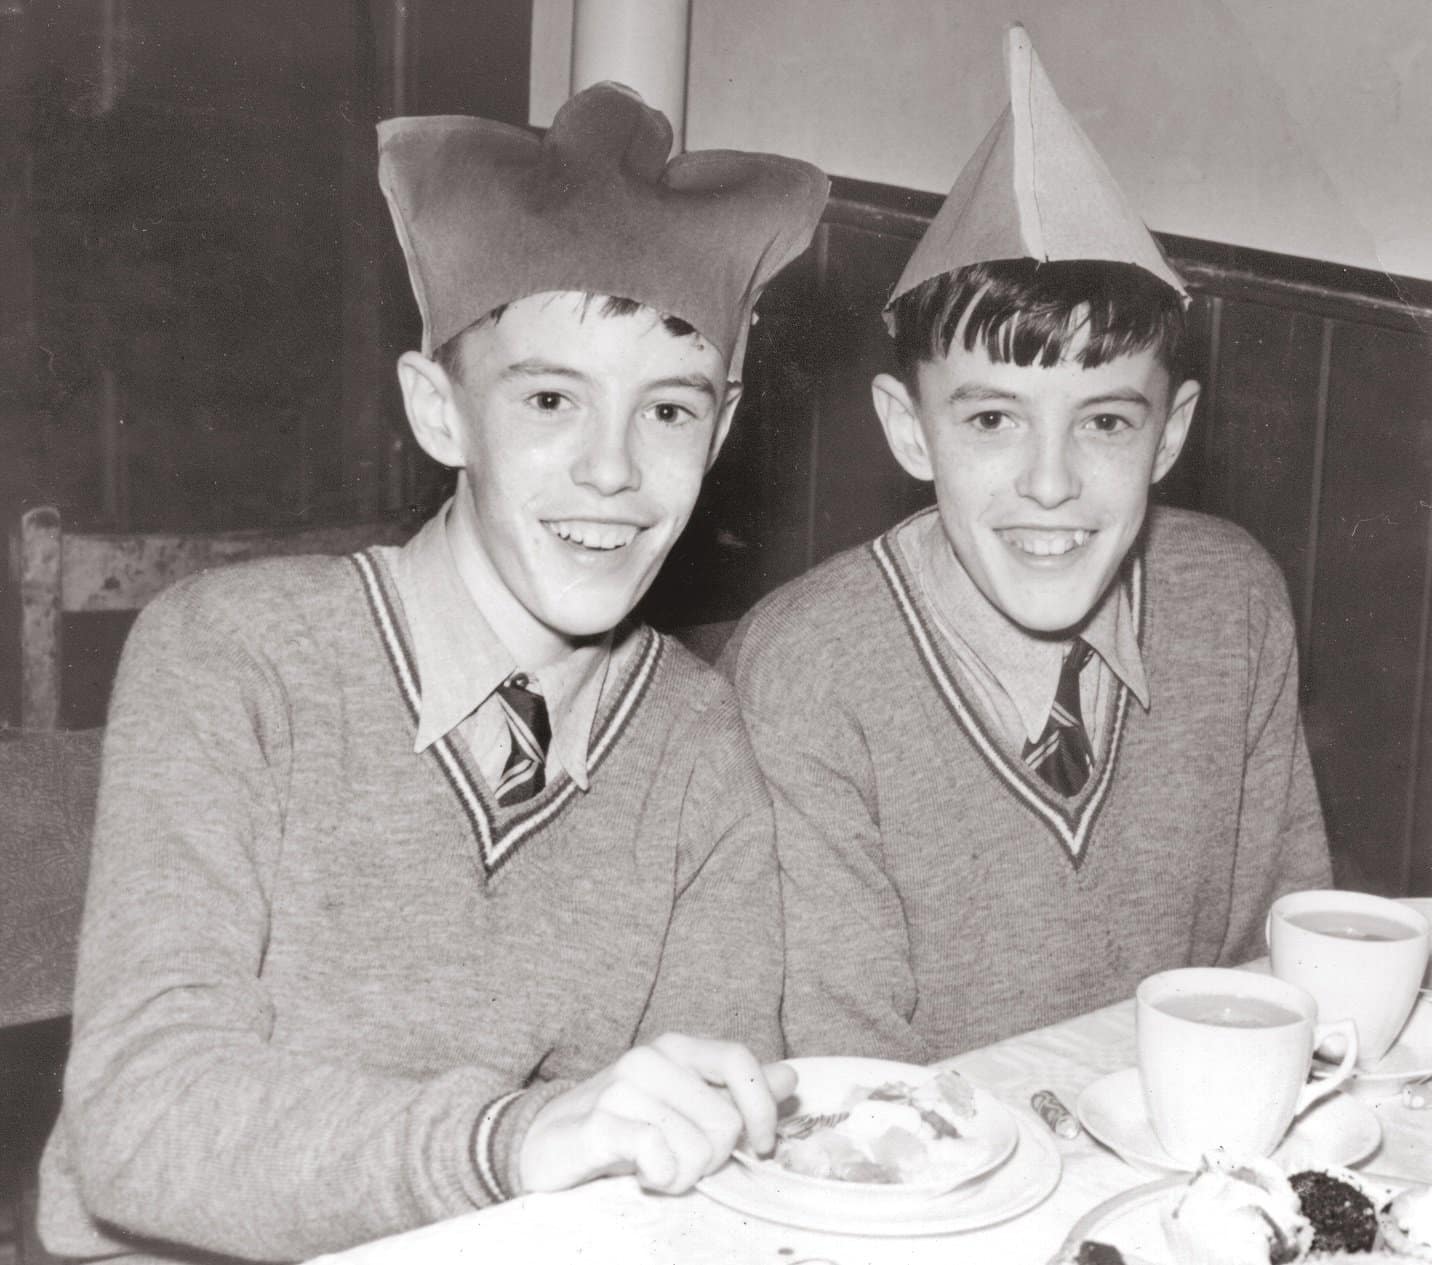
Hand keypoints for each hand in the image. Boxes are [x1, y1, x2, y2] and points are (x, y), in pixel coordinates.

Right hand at [517, 1033, 795, 1195]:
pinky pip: (658, 1155)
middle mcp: (650, 1058)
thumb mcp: (682, 1103)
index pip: (739, 1060)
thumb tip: (788, 1078)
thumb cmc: (621, 1124)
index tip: (760, 1147)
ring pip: (696, 1147)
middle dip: (713, 1158)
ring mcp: (622, 1088)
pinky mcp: (599, 1124)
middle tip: (682, 1163)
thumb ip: (734, 1092)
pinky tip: (644, 1176)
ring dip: (683, 1176)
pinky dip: (661, 1177)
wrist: (543, 1142)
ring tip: (656, 1170)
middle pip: (725, 1120)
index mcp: (676, 1048)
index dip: (761, 1107)